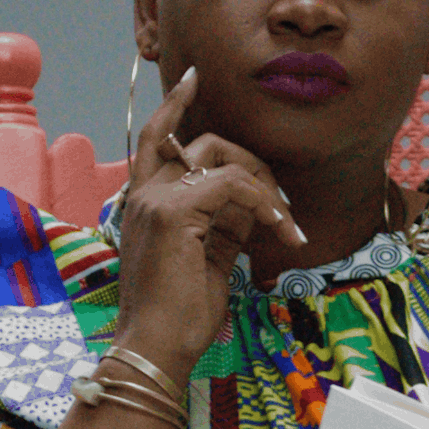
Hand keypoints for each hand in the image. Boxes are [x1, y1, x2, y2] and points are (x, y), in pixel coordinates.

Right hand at [113, 70, 302, 384]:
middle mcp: (143, 194)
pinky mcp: (174, 212)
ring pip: (219, 157)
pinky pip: (233, 184)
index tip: (194, 80)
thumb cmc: (180, 318)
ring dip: (263, 184)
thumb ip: (225, 225)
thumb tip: (253, 202)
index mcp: (144, 204)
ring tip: (286, 224)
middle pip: (201, 142)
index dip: (174, 106)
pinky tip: (282, 230)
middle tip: (280, 204)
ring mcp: (154, 200)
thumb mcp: (210, 261)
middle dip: (250, 161)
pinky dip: (265, 202)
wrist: (156, 349)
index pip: (157, 139)